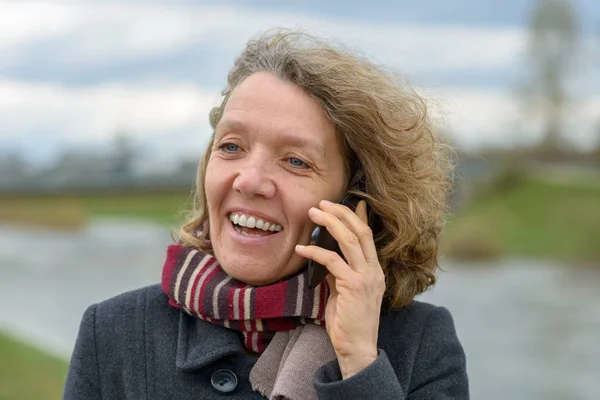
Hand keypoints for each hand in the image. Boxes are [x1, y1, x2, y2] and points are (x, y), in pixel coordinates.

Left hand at [295, 199, 385, 378]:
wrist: (357, 348)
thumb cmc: (349, 322)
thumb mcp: (344, 292)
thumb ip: (339, 272)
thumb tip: (326, 255)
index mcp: (374, 270)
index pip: (368, 236)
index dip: (360, 217)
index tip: (353, 201)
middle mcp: (374, 270)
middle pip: (360, 231)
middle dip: (341, 213)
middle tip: (322, 203)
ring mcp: (366, 277)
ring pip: (349, 240)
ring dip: (330, 223)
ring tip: (313, 213)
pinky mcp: (354, 286)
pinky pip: (332, 261)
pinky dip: (315, 251)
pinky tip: (301, 249)